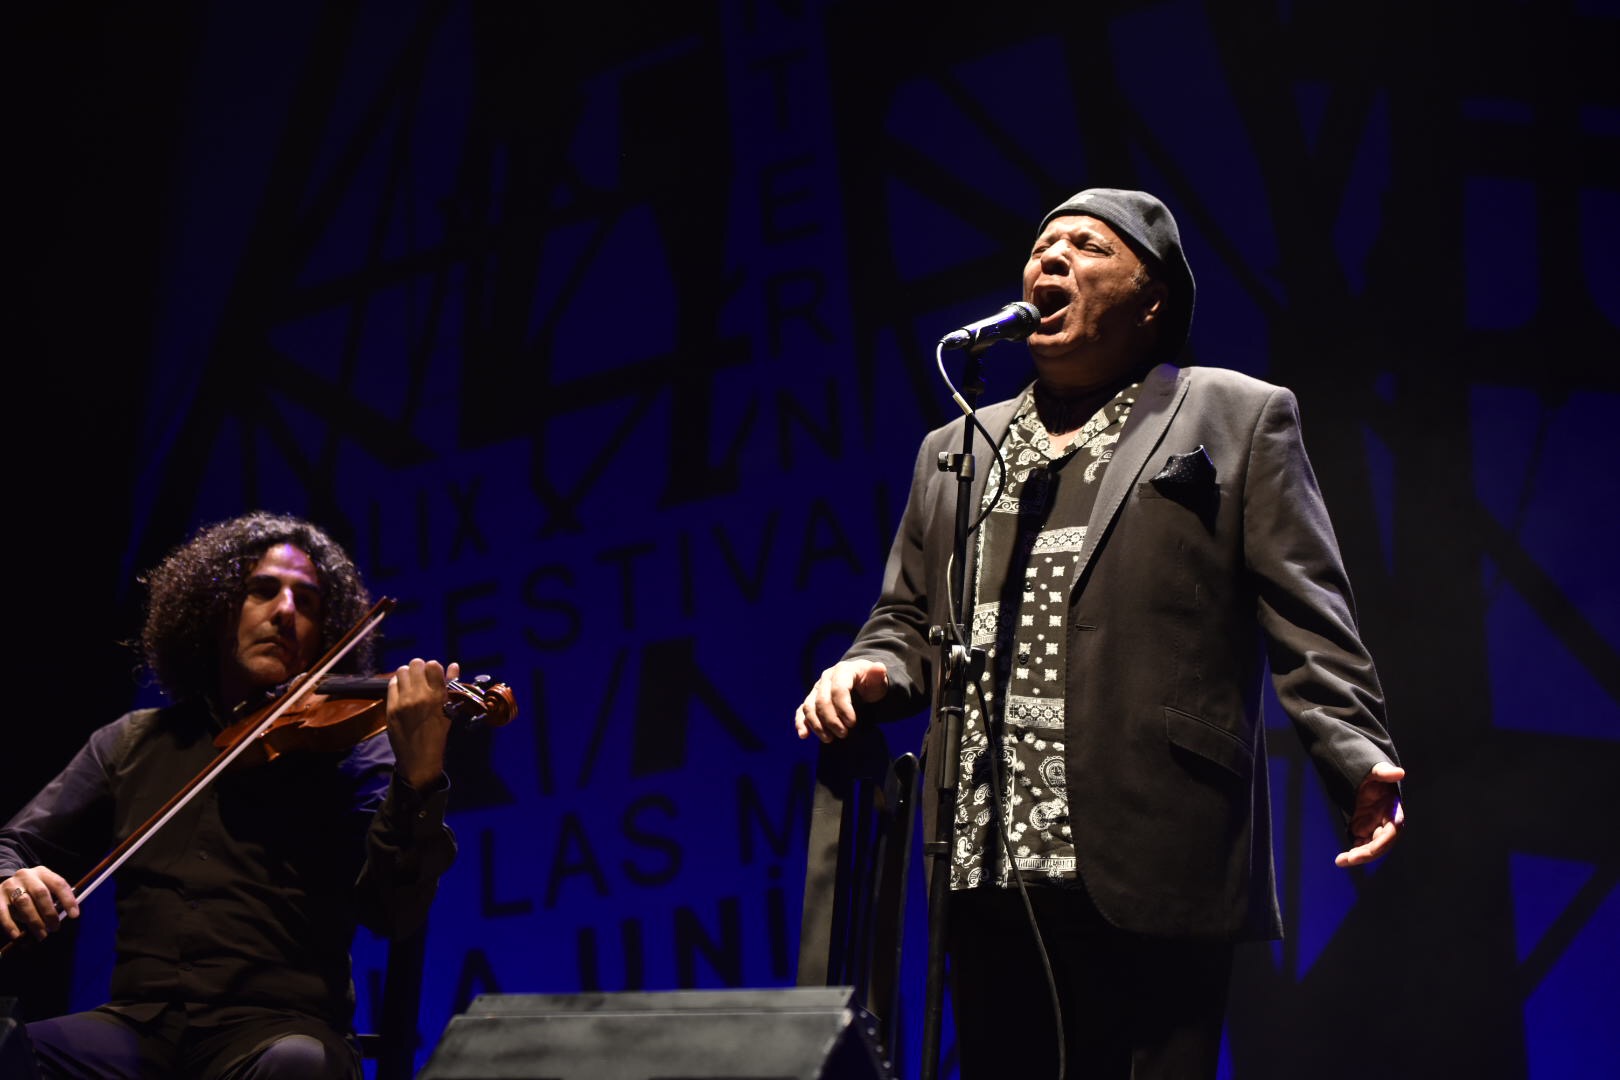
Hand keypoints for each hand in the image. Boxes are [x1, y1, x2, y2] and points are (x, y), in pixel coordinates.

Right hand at [1, 866, 77, 941]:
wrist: (4, 883)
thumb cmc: (31, 890)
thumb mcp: (43, 887)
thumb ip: (54, 899)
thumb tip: (65, 916)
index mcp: (42, 872)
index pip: (59, 883)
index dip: (68, 899)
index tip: (74, 915)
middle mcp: (26, 876)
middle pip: (41, 893)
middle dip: (49, 913)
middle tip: (55, 928)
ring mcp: (10, 886)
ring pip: (23, 903)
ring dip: (34, 921)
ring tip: (42, 934)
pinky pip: (3, 912)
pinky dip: (11, 925)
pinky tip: (18, 935)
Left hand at [386, 658, 458, 788]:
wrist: (419, 758)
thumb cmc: (437, 734)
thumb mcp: (449, 711)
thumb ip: (450, 686)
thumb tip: (454, 665)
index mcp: (438, 697)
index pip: (433, 665)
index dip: (433, 667)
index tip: (433, 674)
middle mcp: (420, 695)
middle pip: (415, 664)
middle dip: (419, 668)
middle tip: (421, 677)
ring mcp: (403, 701)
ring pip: (401, 671)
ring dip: (407, 674)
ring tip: (410, 683)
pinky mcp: (391, 707)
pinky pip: (391, 684)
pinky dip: (397, 684)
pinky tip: (402, 691)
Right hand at [795, 660, 888, 742]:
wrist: (861, 684)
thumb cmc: (870, 683)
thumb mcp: (878, 679)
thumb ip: (879, 674)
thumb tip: (879, 667)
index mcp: (842, 670)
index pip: (838, 689)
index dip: (844, 707)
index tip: (852, 723)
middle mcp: (826, 679)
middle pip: (822, 700)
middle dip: (831, 720)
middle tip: (843, 734)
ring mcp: (816, 690)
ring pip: (810, 707)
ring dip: (817, 725)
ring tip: (829, 739)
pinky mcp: (811, 701)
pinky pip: (801, 712)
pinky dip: (801, 723)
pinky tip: (804, 735)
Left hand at [1335, 762, 1405, 866]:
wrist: (1364, 777)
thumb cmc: (1372, 773)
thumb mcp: (1375, 770)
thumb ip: (1384, 772)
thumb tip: (1399, 772)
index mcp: (1393, 810)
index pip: (1391, 832)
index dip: (1381, 844)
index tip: (1366, 851)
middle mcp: (1386, 822)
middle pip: (1380, 844)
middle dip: (1366, 854)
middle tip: (1346, 860)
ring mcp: (1375, 826)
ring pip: (1371, 847)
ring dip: (1359, 856)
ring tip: (1341, 861)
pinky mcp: (1365, 827)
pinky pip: (1362, 843)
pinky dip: (1355, 851)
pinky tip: (1343, 857)